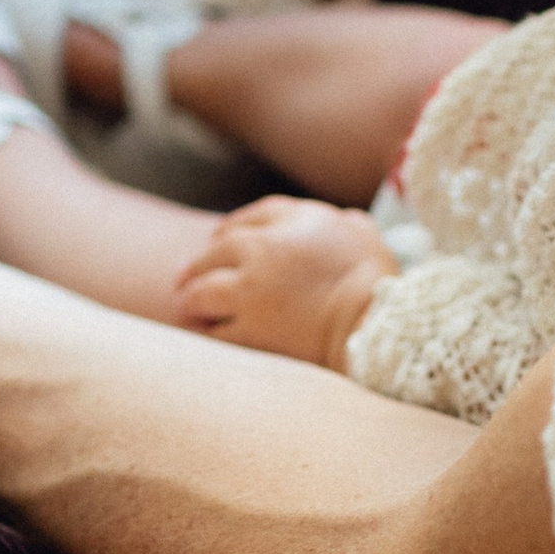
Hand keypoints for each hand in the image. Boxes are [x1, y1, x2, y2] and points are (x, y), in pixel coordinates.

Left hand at [173, 194, 396, 372]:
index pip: (238, 225)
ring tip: (188, 308)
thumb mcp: (360, 227)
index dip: (224, 233)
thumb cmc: (372, 272)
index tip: (215, 242)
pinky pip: (216, 335)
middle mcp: (257, 257)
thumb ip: (344, 219)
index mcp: (280, 227)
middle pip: (208, 257)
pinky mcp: (251, 333)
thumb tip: (347, 220)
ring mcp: (249, 297)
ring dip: (191, 301)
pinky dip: (208, 334)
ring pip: (200, 296)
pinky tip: (207, 335)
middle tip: (182, 279)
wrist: (372, 318)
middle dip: (193, 269)